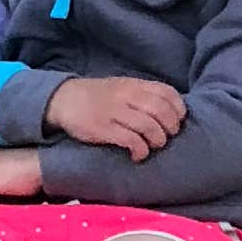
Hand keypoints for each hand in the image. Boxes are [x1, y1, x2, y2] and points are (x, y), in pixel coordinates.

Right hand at [43, 72, 183, 158]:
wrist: (63, 99)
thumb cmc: (97, 97)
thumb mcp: (121, 87)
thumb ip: (143, 95)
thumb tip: (170, 111)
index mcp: (133, 85)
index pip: (166, 92)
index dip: (178, 108)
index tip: (177, 120)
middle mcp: (125, 96)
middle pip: (161, 110)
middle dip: (171, 127)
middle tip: (167, 137)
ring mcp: (113, 112)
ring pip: (148, 126)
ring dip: (157, 140)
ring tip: (153, 146)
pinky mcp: (102, 128)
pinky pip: (130, 140)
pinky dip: (140, 150)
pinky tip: (138, 155)